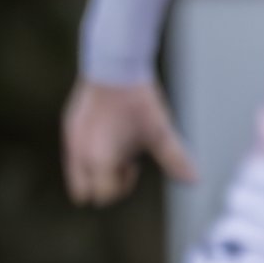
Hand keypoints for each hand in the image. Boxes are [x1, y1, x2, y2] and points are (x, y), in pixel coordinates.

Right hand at [62, 77, 197, 205]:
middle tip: (124, 158)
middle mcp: (79, 154)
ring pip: (78, 172)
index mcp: (99, 160)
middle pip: (85, 191)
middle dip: (105, 182)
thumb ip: (174, 159)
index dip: (121, 186)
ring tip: (116, 143)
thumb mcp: (160, 132)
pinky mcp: (69, 126)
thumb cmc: (139, 103)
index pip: (103, 196)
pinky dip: (90, 151)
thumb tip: (194, 181)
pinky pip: (74, 153)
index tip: (134, 165)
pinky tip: (109, 132)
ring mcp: (71, 139)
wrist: (115, 66)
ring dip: (97, 167)